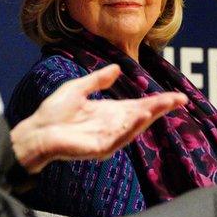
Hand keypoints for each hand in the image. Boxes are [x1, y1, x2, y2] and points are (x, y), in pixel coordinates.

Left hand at [9, 64, 187, 172]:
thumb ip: (98, 80)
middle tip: (180, 99)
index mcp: (110, 113)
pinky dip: (132, 126)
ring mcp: (108, 138)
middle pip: (142, 116)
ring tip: (164, 103)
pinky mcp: (99, 148)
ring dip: (150, 115)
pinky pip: (119, 137)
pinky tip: (142, 115)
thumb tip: (118, 68)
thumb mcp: (78, 89)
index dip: (157, 101)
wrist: (36, 131)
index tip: (176, 96)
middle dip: (161, 108)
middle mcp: (113, 126)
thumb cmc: (53, 113)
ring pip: (135, 127)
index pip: (139, 106)